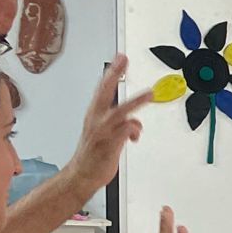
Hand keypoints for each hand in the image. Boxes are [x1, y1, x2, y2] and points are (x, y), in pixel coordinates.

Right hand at [65, 56, 152, 190]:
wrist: (81, 175)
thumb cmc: (93, 155)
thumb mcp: (103, 133)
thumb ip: (118, 123)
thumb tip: (134, 122)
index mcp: (93, 115)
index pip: (102, 88)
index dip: (111, 72)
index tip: (119, 58)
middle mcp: (97, 120)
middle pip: (105, 92)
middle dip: (114, 74)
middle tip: (123, 59)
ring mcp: (102, 132)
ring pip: (120, 111)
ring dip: (136, 102)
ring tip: (150, 94)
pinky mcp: (109, 145)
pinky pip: (125, 131)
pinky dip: (134, 130)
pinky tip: (134, 137)